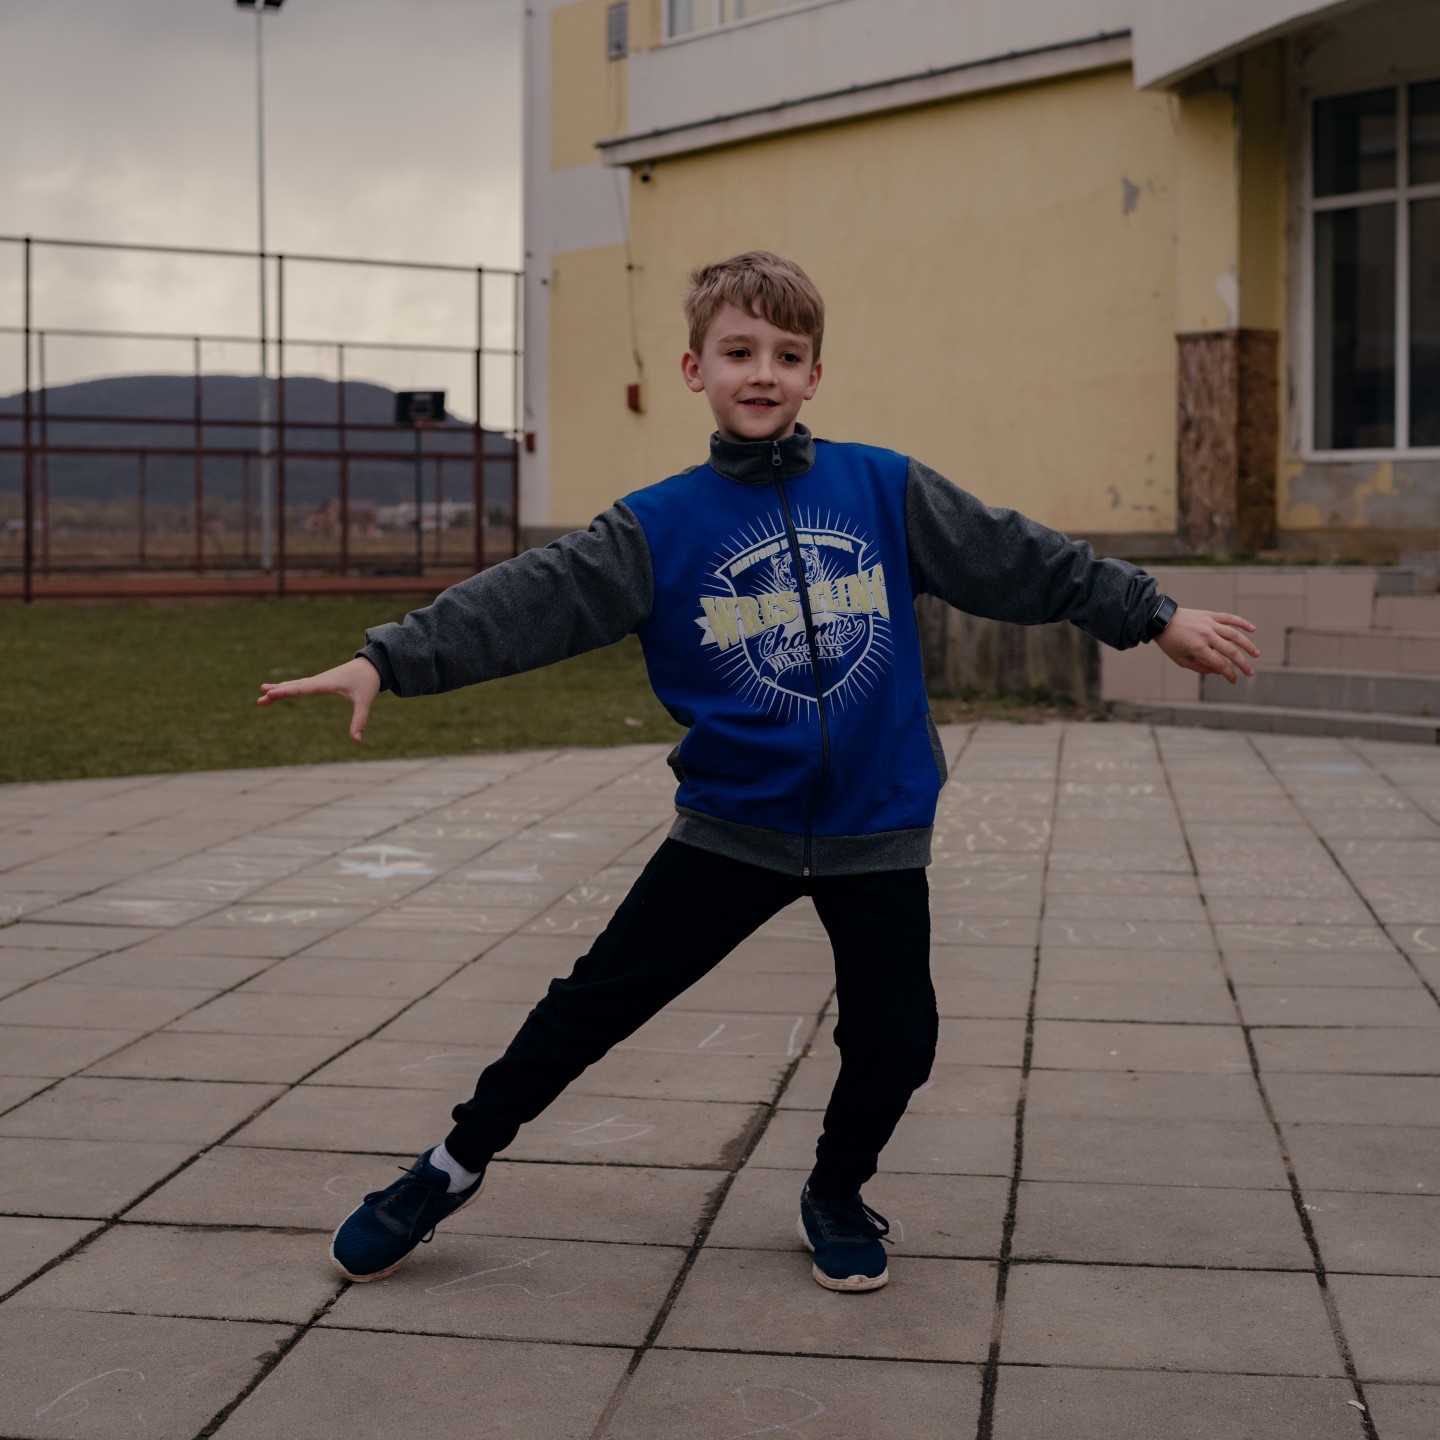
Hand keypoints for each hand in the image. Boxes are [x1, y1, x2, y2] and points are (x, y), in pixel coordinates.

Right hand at [256, 656, 380, 741]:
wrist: (372, 665)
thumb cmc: (367, 682)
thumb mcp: (365, 702)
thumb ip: (359, 720)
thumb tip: (356, 741)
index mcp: (326, 683)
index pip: (302, 688)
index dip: (286, 691)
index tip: (270, 693)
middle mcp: (319, 680)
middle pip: (294, 686)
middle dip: (277, 692)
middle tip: (259, 699)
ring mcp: (319, 680)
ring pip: (295, 684)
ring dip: (280, 689)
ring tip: (262, 692)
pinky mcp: (321, 681)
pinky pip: (300, 684)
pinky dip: (289, 687)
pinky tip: (280, 689)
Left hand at [1155, 608, 1259, 683]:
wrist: (1160, 620)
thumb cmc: (1169, 643)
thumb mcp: (1181, 660)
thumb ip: (1200, 667)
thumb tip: (1218, 671)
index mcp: (1198, 648)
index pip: (1219, 664)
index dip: (1229, 674)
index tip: (1234, 680)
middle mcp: (1206, 635)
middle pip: (1230, 651)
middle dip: (1242, 664)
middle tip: (1251, 673)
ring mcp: (1209, 623)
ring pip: (1234, 634)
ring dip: (1247, 645)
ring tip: (1256, 654)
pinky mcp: (1210, 615)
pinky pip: (1229, 618)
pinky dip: (1242, 622)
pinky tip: (1253, 629)